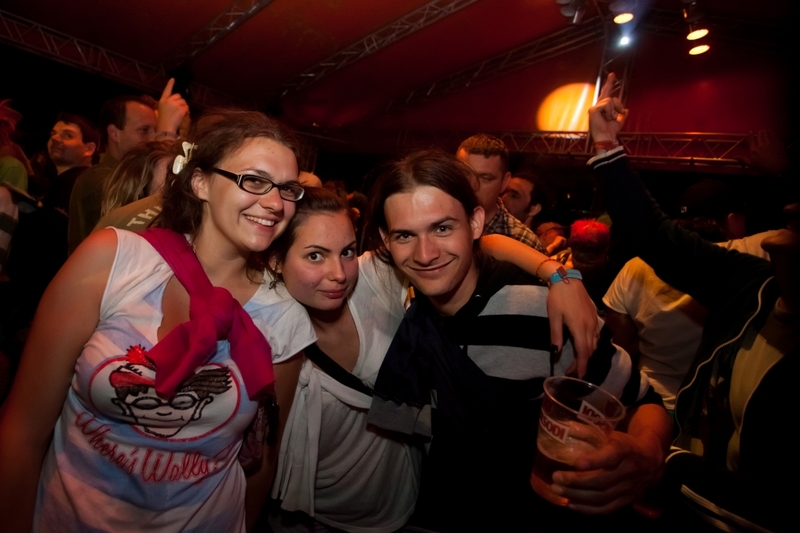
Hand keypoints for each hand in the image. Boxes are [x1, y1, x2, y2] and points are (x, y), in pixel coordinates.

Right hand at [156, 78, 189, 135]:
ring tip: (179, 114)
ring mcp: (175, 104)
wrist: (165, 128)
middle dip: (180, 101)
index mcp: (162, 100)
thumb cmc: (162, 121)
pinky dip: (186, 111)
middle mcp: (169, 100)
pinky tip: (182, 116)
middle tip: (178, 109)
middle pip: (178, 96)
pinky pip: (187, 107)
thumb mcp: (160, 110)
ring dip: (183, 107)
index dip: (170, 84)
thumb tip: (174, 102)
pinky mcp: (181, 108)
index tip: (173, 79)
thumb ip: (166, 104)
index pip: (167, 90)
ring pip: (184, 102)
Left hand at [547, 279, 597, 377]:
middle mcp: (590, 326)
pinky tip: (584, 345)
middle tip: (572, 371)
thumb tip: (556, 353)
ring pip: (594, 344)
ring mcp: (594, 321)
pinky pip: (596, 336)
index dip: (581, 366)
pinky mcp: (594, 316)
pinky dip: (591, 345)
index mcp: (579, 328)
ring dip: (587, 354)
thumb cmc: (558, 298)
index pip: (583, 352)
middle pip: (589, 350)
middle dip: (582, 363)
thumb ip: (556, 336)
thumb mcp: (553, 317)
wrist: (568, 279)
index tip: (579, 377)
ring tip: (577, 361)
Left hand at [550, 426, 665, 513]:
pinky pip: (606, 509)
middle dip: (576, 481)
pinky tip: (570, 504)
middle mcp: (628, 471)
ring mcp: (629, 489)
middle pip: (602, 481)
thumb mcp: (613, 434)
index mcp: (625, 450)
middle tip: (555, 478)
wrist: (652, 460)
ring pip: (602, 497)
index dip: (594, 461)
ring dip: (577, 496)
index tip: (576, 463)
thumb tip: (563, 429)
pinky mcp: (627, 501)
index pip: (611, 457)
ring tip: (557, 490)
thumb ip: (592, 434)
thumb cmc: (625, 444)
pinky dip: (587, 509)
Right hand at [588, 73, 626, 143]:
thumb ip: (622, 115)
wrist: (606, 138)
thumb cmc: (610, 132)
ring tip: (609, 119)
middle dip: (614, 98)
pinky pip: (607, 104)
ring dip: (614, 110)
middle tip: (613, 96)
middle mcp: (597, 106)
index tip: (613, 74)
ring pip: (610, 100)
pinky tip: (606, 118)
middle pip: (610, 96)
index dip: (609, 84)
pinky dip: (610, 111)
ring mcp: (594, 108)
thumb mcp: (619, 122)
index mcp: (602, 108)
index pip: (606, 93)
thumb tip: (626, 110)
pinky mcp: (593, 110)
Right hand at [744, 129, 788, 174]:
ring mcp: (769, 143)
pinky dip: (771, 132)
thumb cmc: (762, 167)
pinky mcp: (776, 142)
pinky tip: (770, 130)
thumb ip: (742, 159)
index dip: (750, 135)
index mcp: (753, 150)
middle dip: (758, 134)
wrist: (777, 166)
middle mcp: (760, 144)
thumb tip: (733, 156)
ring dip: (764, 132)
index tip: (750, 131)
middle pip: (759, 137)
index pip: (751, 140)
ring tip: (763, 130)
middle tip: (759, 131)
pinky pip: (773, 135)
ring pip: (765, 135)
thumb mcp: (751, 164)